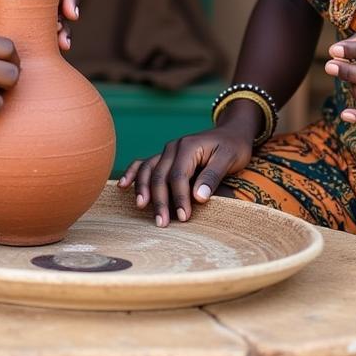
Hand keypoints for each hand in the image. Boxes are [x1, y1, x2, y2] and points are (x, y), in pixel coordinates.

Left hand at [0, 0, 79, 51]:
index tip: (70, 9)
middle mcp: (23, 4)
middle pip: (57, 6)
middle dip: (68, 19)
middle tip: (65, 37)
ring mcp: (21, 25)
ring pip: (51, 27)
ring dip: (62, 36)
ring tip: (63, 48)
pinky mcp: (15, 44)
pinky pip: (37, 47)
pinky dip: (47, 53)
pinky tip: (49, 63)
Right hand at [117, 122, 254, 226]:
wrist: (231, 132)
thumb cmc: (233, 146)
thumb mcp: (230, 158)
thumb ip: (213, 176)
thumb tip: (198, 198)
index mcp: (188, 146)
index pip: (179, 175)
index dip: (179, 198)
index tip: (184, 218)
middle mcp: (173, 147)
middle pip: (160, 175)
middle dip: (160, 200)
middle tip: (162, 224)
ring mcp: (167, 151)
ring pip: (149, 170)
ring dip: (143, 189)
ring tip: (142, 208)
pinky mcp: (165, 157)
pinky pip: (144, 164)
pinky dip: (133, 173)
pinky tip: (123, 186)